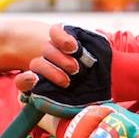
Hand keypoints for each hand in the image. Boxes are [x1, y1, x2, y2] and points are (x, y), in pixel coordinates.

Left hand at [15, 25, 138, 107]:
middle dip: (51, 72)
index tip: (35, 80)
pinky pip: (55, 31)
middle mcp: (49, 66)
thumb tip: (34, 94)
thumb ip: (53, 103)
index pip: (24, 81)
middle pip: (36, 63)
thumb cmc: (94, 95)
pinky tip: (72, 47)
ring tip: (76, 67)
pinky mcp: (68, 36)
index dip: (26, 81)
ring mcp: (57, 50)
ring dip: (59, 59)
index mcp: (46, 84)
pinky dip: (61, 38)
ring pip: (45, 49)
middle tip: (68, 81)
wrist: (114, 79)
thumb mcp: (73, 105)